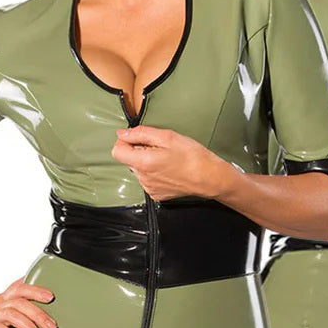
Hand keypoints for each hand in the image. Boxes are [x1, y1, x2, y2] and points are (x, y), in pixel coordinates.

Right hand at [0, 275, 57, 327]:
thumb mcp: (2, 313)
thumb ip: (18, 310)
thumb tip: (42, 312)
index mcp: (3, 299)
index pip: (20, 287)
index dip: (36, 290)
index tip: (51, 297)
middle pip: (20, 301)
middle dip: (39, 313)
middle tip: (53, 326)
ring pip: (12, 314)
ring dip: (29, 325)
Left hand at [111, 125, 232, 199]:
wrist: (210, 178)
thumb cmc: (193, 156)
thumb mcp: (167, 136)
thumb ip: (141, 134)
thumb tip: (122, 133)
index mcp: (143, 162)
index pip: (117, 150)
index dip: (125, 141)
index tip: (139, 138)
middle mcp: (143, 178)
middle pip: (128, 159)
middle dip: (139, 150)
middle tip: (161, 148)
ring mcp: (149, 188)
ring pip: (138, 169)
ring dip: (147, 161)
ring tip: (167, 159)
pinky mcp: (156, 194)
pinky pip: (147, 179)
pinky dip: (154, 172)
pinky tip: (169, 169)